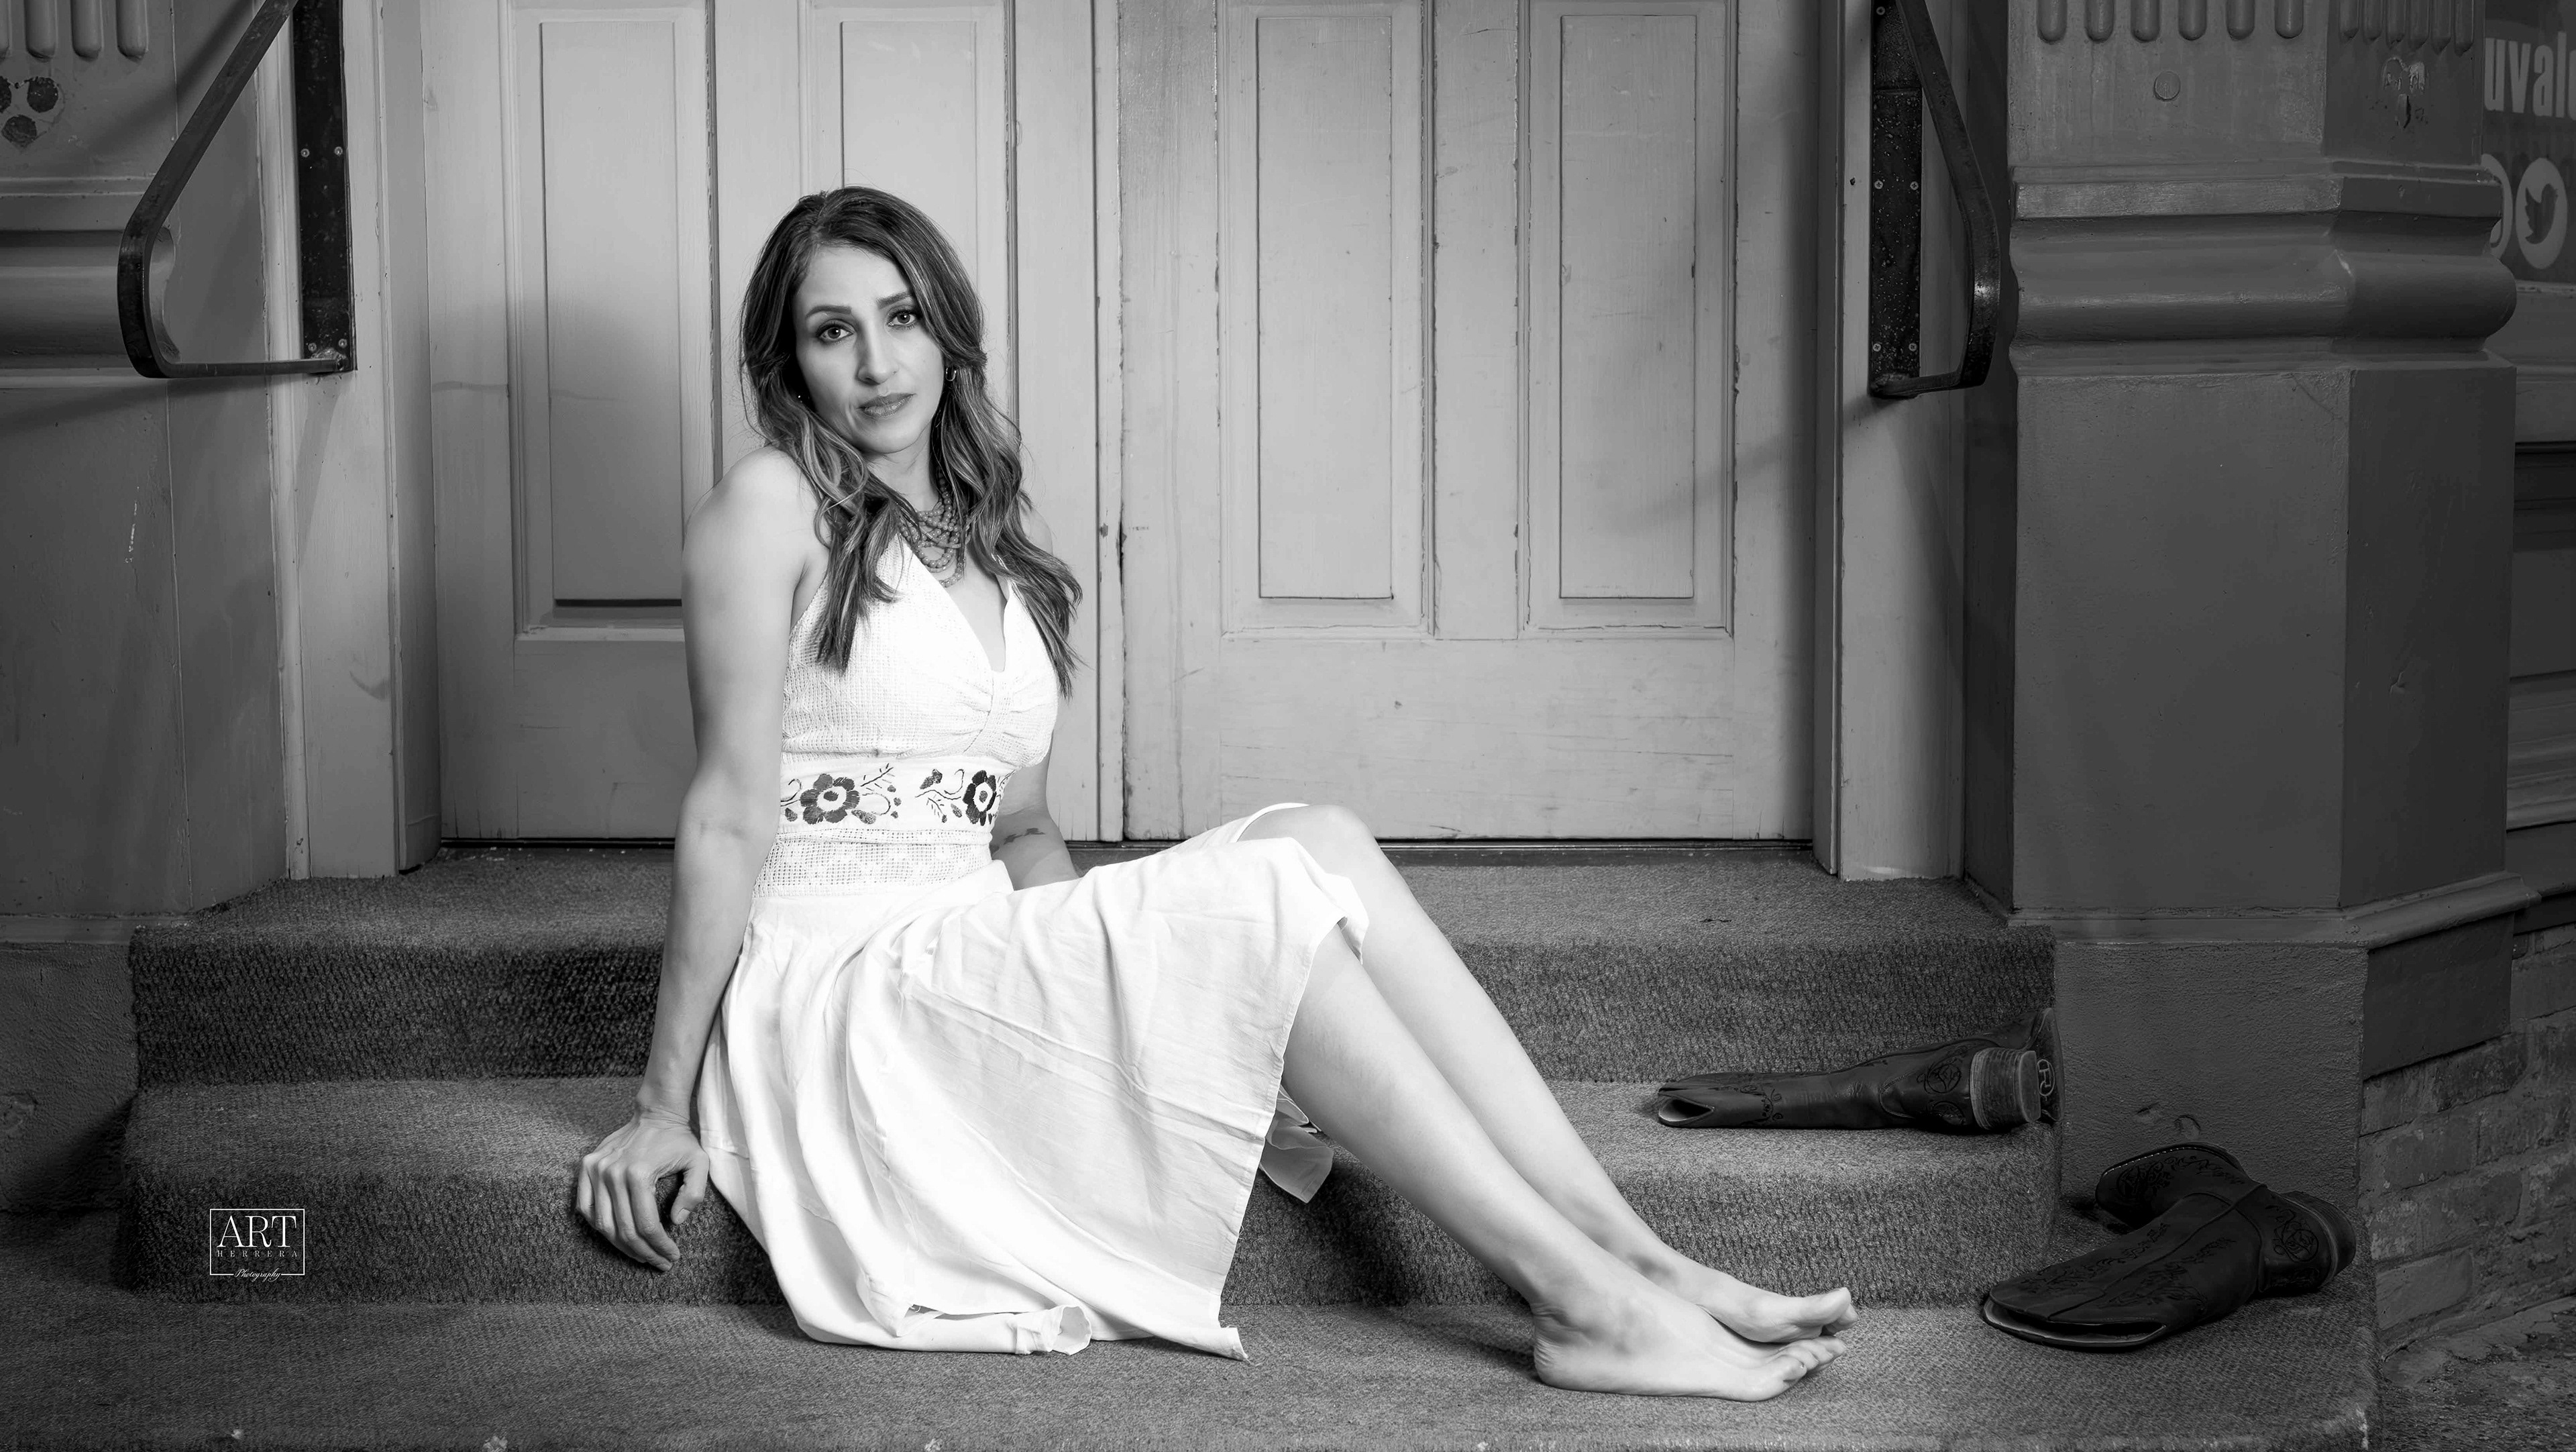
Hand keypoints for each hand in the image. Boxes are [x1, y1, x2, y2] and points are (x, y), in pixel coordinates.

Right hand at [575, 1109, 710, 1270]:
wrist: (655, 1113)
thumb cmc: (678, 1140)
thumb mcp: (699, 1163)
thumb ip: (693, 1193)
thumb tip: (676, 1222)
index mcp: (638, 1173)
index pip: (646, 1224)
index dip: (659, 1247)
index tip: (671, 1257)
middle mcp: (612, 1173)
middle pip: (623, 1229)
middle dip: (643, 1252)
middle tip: (658, 1263)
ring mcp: (595, 1169)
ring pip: (602, 1224)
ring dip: (621, 1246)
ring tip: (641, 1255)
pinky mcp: (586, 1167)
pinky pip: (586, 1207)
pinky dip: (599, 1226)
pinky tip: (617, 1237)